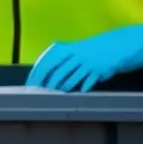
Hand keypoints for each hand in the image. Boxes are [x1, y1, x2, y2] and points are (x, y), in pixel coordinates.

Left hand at [25, 24, 142, 91]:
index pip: (44, 63)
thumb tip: (39, 78)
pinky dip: (79, 89)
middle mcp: (72, 54)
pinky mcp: (97, 71)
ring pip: (69, 79)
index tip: (30, 86)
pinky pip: (85, 83)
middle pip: (55, 72)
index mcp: (62, 48)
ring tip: (55, 96)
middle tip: (40, 95)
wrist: (112, 47)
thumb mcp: (69, 52)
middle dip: (46, 85)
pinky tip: (75, 94)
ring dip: (61, 89)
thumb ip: (56, 62)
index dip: (36, 76)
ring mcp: (85, 62)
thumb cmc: (84, 52)